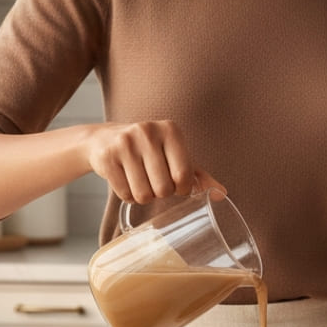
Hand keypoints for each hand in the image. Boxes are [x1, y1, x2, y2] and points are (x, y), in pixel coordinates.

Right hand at [83, 119, 225, 202]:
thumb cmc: (149, 151)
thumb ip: (199, 175)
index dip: (182, 189)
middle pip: (164, 188)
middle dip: (161, 193)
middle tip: (155, 182)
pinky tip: (126, 181)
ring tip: (140, 181)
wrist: (104, 139)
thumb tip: (221, 195)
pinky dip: (127, 196)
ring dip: (144, 196)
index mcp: (171, 130)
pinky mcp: (107, 157)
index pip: (184, 175)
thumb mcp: (175, 156)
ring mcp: (125, 143)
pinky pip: (124, 195)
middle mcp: (148, 132)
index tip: (177, 185)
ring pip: (143, 194)